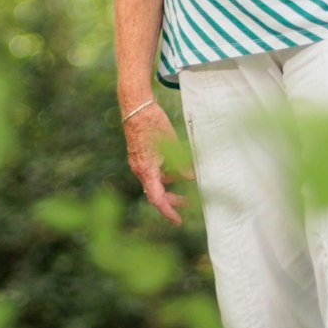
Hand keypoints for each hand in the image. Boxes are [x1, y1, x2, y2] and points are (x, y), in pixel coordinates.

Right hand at [123, 104, 190, 224]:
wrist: (136, 107)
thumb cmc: (152, 122)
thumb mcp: (171, 143)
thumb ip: (181, 162)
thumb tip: (192, 176)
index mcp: (146, 169)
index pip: (156, 198)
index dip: (168, 211)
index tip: (177, 220)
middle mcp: (139, 169)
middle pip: (155, 193)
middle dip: (171, 199)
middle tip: (188, 202)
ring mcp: (138, 163)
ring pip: (154, 181)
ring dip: (169, 184)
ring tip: (186, 178)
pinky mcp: (139, 156)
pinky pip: (152, 171)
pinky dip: (164, 173)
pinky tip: (175, 166)